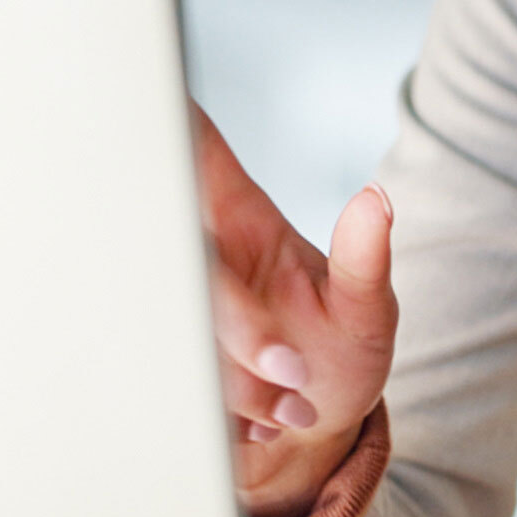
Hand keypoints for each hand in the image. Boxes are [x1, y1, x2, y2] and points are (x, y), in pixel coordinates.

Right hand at [196, 105, 396, 516]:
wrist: (315, 428)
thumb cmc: (341, 351)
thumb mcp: (370, 312)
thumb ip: (367, 260)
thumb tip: (376, 199)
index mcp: (241, 222)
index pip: (194, 154)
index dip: (164, 117)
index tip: (140, 88)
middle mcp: (197, 256)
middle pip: (186, 265)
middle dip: (241, 329)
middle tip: (293, 373)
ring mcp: (171, 307)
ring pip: (176, 332)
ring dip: (242, 388)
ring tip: (294, 409)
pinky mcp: (157, 358)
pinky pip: (166, 380)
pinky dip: (223, 420)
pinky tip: (260, 428)